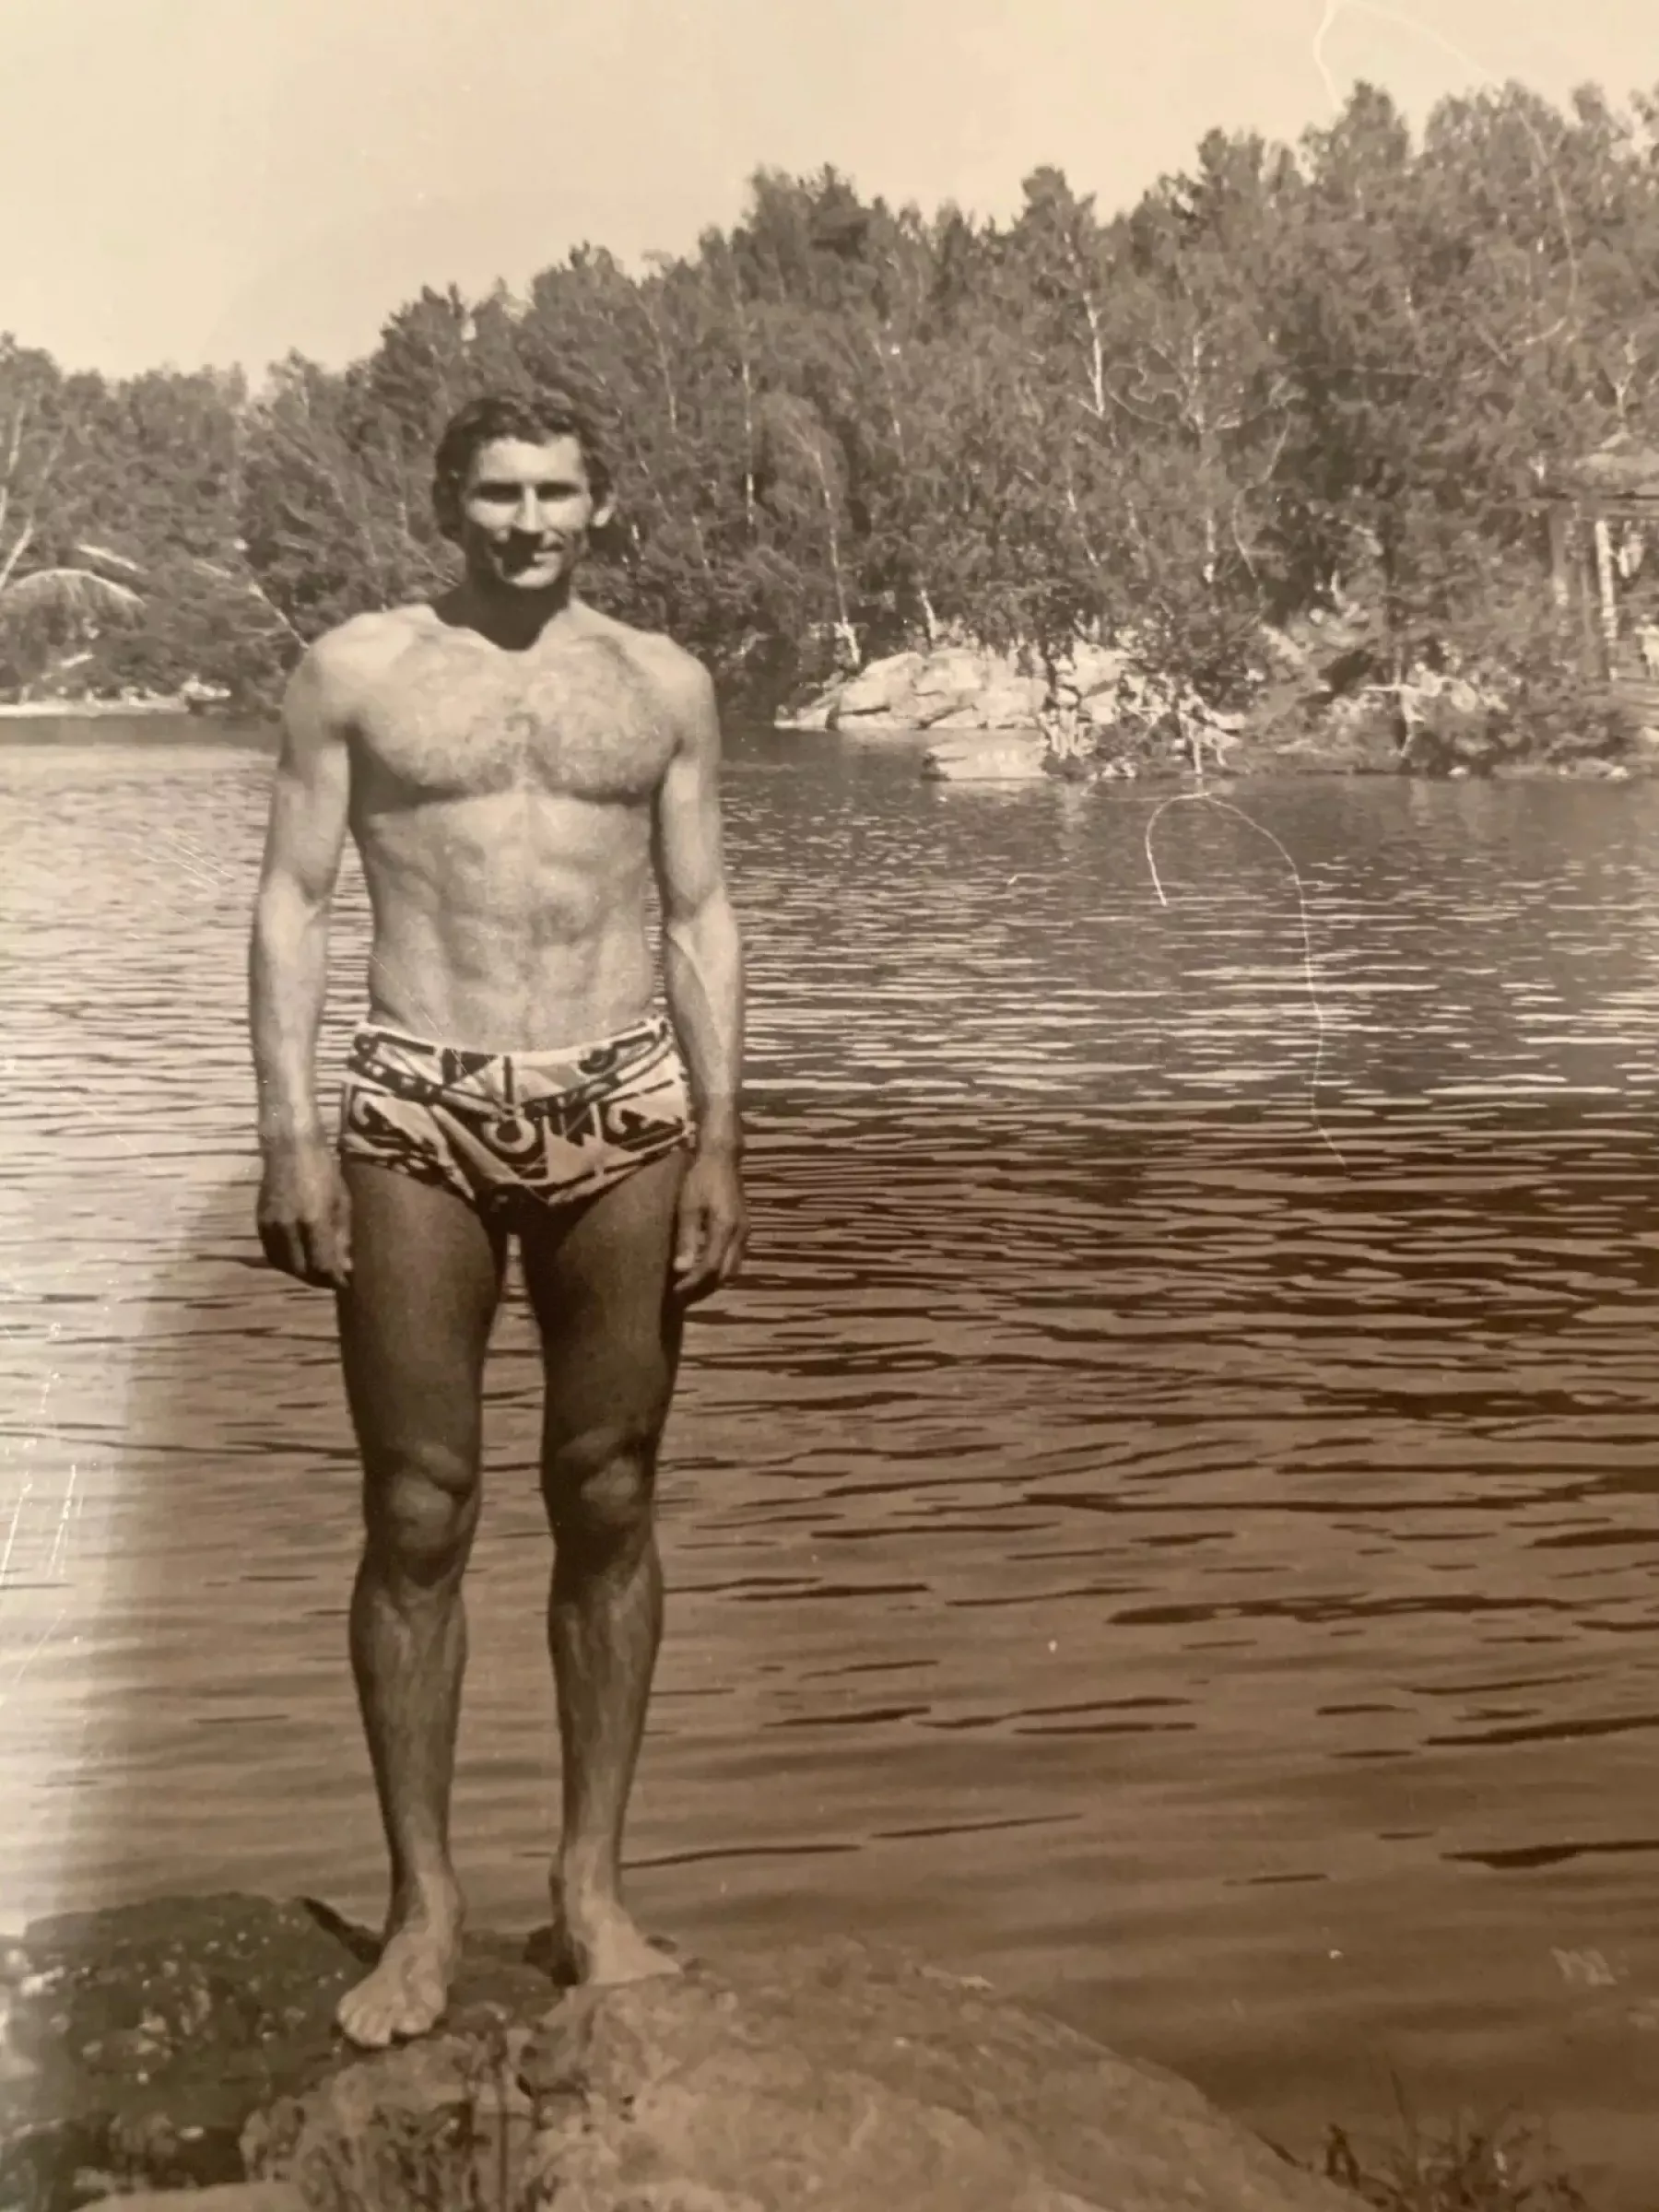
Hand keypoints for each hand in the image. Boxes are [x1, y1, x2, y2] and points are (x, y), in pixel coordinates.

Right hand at [257, 1140, 352, 1289]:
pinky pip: (272, 1253)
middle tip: (333, 1280)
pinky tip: (299, 1259)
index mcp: (313, 1221)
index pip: (323, 1264)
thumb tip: (346, 1266)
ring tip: (317, 1273)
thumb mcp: (342, 1202)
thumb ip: (342, 1237)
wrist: (290, 1149)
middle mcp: (288, 1228)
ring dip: (301, 1273)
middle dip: (319, 1280)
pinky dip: (286, 1262)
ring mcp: (270, 1226)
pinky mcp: (259, 1223)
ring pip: (284, 1265)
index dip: (335, 1279)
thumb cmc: (324, 1171)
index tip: (346, 1284)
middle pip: (302, 1270)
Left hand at [672, 1146, 745, 1301]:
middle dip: (706, 1287)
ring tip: (693, 1283)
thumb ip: (686, 1239)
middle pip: (726, 1274)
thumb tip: (681, 1270)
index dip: (693, 1283)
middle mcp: (740, 1234)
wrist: (722, 1158)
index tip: (675, 1291)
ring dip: (715, 1279)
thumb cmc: (700, 1178)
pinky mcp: (744, 1228)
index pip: (710, 1268)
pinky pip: (736, 1257)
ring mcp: (745, 1231)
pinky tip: (706, 1266)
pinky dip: (722, 1267)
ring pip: (734, 1268)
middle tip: (683, 1292)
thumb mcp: (688, 1206)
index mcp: (725, 1229)